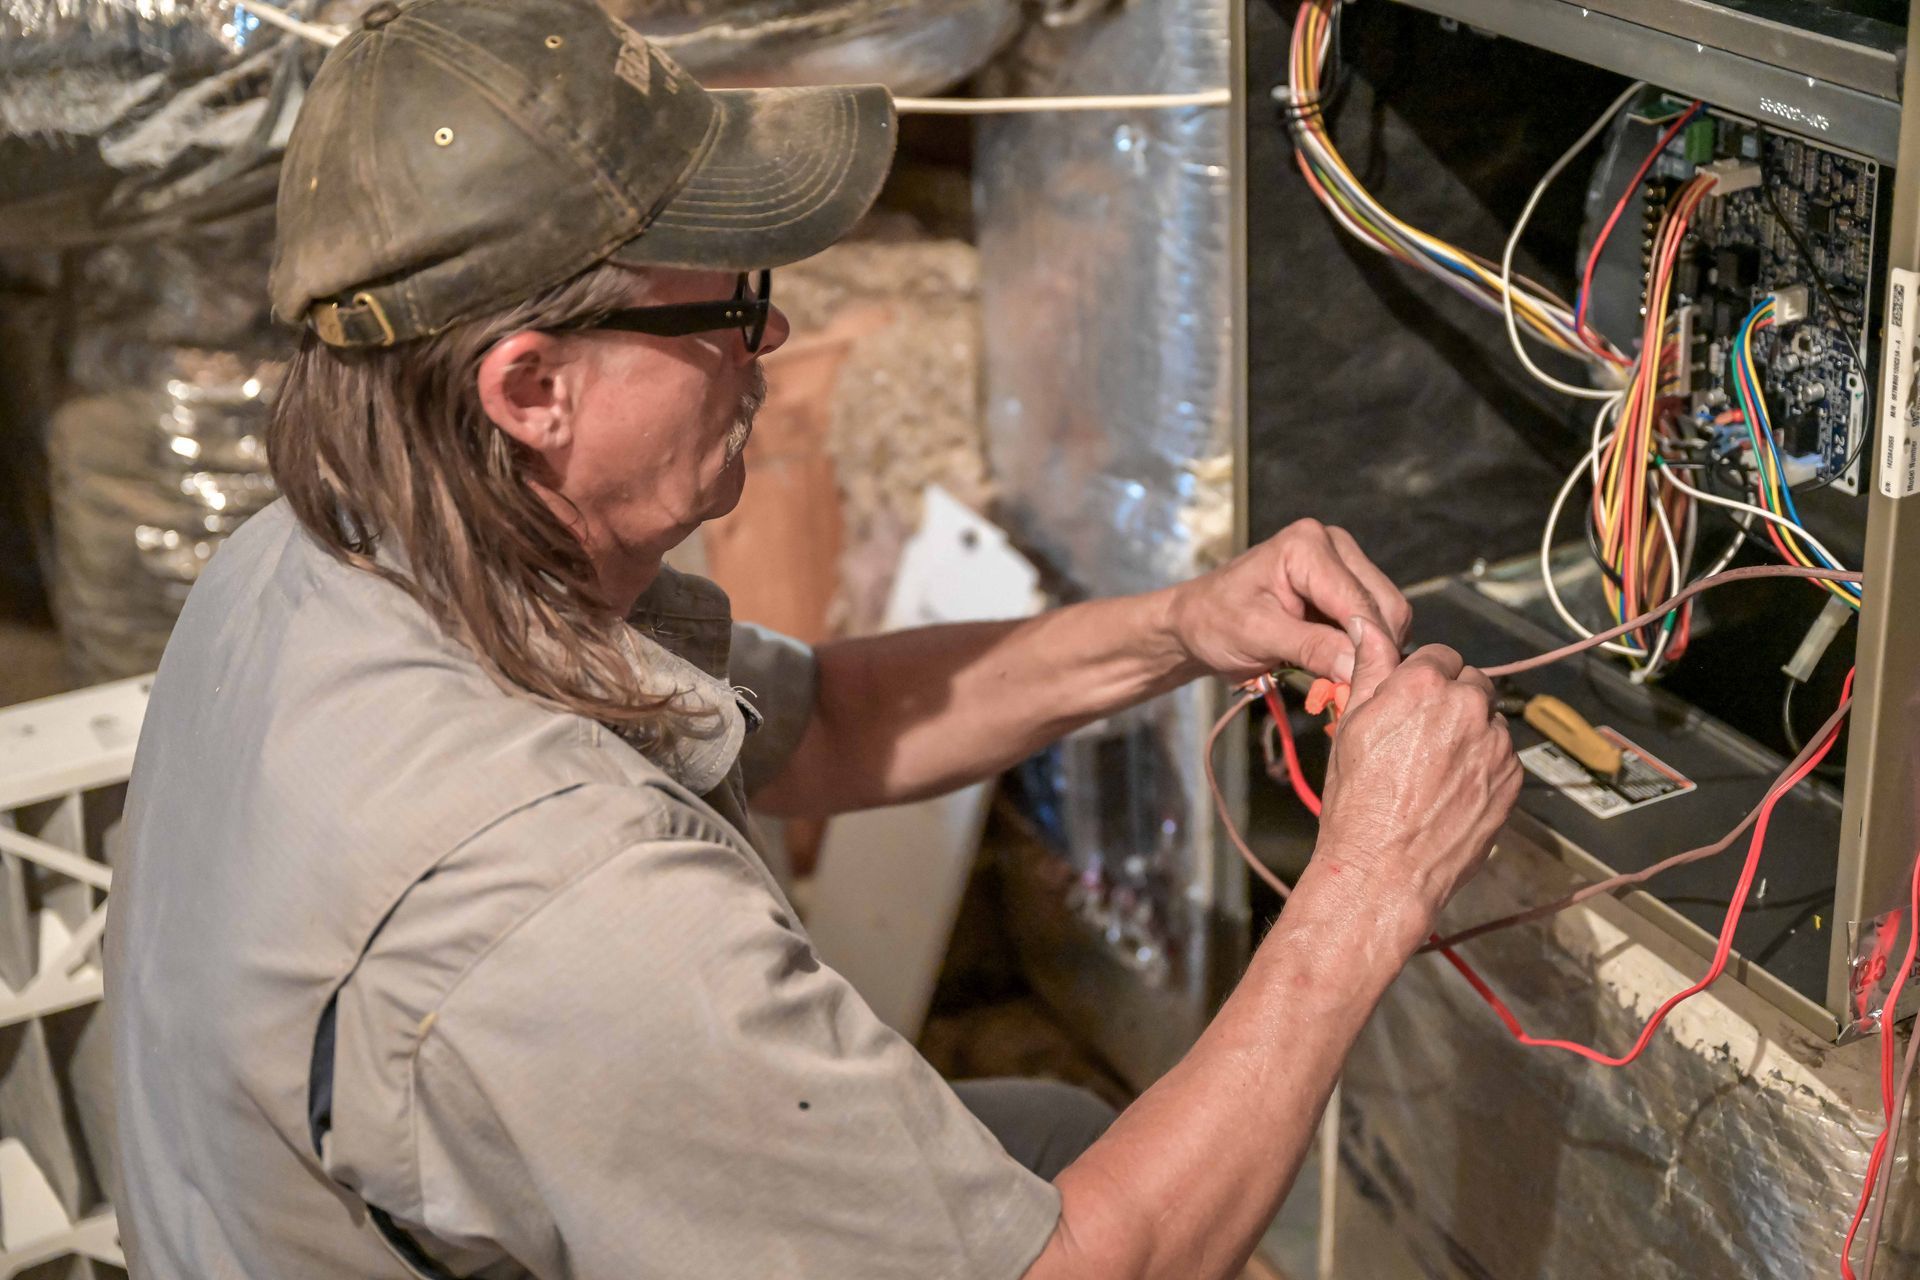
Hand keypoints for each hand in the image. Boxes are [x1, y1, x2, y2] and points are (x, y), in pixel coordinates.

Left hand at [1168, 519, 1411, 682]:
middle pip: (1385, 605)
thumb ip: (1311, 647)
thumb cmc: (1215, 622)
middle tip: (1359, 692)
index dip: (1369, 645)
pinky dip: (1364, 649)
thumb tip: (1358, 666)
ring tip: (1346, 682)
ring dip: (1372, 651)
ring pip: (1387, 615)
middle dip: (1375, 649)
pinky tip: (1342, 668)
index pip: (1359, 600)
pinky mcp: (1344, 587)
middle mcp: (1332, 545)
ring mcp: (1342, 564)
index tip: (1371, 686)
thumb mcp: (1257, 635)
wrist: (1196, 622)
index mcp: (1307, 545)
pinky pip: (1373, 622)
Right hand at [1312, 620, 1521, 934]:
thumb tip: (1368, 625)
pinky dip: (1483, 765)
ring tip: (1434, 769)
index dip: (1423, 676)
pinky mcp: (1512, 778)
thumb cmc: (1358, 803)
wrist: (1385, 869)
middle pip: (1471, 682)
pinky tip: (1452, 789)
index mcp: (1422, 685)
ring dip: (1470, 733)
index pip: (1439, 654)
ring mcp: (1495, 744)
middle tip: (1422, 736)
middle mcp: (1467, 706)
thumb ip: (1369, 668)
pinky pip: (1502, 756)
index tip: (1411, 699)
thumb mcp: (1351, 726)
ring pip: (1489, 720)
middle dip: (1451, 700)